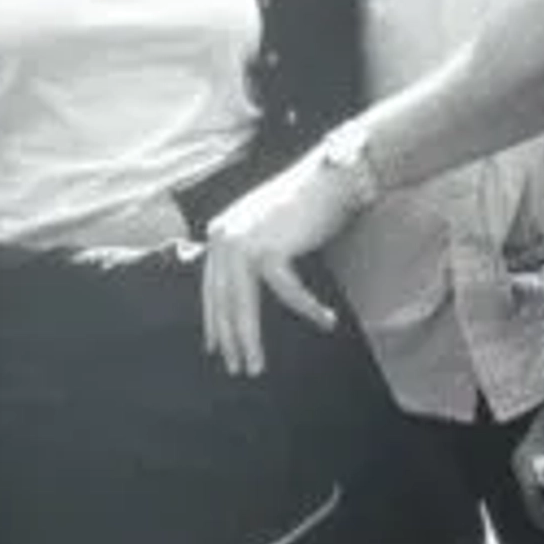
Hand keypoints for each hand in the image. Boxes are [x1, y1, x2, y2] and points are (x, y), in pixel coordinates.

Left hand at [202, 146, 365, 376]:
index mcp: (220, 234)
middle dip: (229, 339)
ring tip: (256, 366)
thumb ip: (251, 253)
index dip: (214, 321)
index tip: (215, 348)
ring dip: (249, 340)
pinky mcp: (270, 248)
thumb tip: (242, 288)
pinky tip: (326, 321)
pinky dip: (308, 308)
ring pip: (242, 305)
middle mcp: (223, 238)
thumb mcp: (267, 230)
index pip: (211, 288)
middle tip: (236, 368)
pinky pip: (287, 291)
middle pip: (223, 301)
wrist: (332, 176)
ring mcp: (243, 243)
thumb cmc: (307, 204)